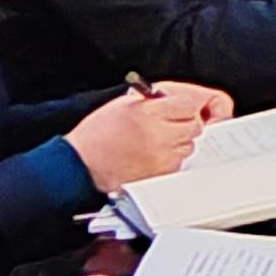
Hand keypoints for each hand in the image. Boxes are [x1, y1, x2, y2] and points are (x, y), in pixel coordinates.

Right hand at [63, 79, 227, 191]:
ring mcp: (160, 157)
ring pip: (189, 146)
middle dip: (186, 123)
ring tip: (157, 141)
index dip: (189, 106)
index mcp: (148, 112)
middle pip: (195, 127)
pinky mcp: (159, 174)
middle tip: (170, 124)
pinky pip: (179, 163)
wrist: (80, 163)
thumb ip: (155, 100)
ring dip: (180, 142)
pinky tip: (152, 156)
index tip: (186, 108)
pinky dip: (172, 159)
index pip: (190, 104)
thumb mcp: (124, 104)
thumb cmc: (97, 134)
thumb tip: (181, 100)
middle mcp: (158, 134)